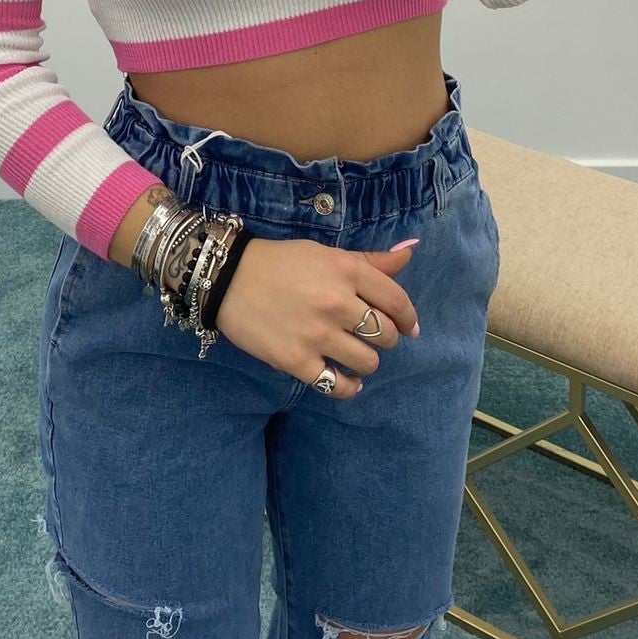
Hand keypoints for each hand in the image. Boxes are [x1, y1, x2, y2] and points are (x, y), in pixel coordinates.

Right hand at [214, 235, 419, 399]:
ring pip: (367, 362)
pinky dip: (348, 387)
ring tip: (354, 355)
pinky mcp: (296, 361)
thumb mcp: (326, 253)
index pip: (396, 301)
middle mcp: (336, 302)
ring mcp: (316, 334)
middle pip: (385, 334)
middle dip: (385, 338)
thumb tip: (410, 252)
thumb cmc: (281, 262)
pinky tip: (346, 380)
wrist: (227, 278)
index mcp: (346, 271)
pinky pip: (337, 385)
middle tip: (370, 336)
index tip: (410, 327)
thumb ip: (370, 260)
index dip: (409, 318)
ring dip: (366, 361)